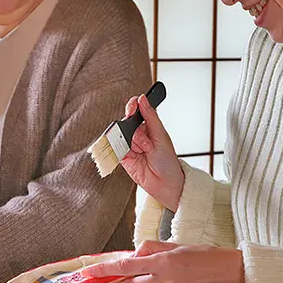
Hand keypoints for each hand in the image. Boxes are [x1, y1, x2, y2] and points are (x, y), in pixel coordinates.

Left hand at [84, 240, 245, 282]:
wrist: (230, 276)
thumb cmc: (206, 256)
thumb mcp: (175, 245)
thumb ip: (150, 250)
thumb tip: (131, 256)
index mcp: (165, 263)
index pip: (126, 268)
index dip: (105, 270)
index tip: (90, 271)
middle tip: (105, 280)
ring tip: (137, 278)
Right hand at [118, 93, 184, 209]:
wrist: (165, 183)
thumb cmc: (167, 160)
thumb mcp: (161, 135)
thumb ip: (150, 117)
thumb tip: (142, 99)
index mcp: (149, 126)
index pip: (136, 109)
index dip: (132, 107)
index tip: (132, 110)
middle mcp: (138, 134)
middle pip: (126, 123)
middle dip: (136, 133)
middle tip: (146, 144)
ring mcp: (129, 145)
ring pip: (121, 136)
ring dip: (132, 144)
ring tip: (143, 153)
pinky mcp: (122, 156)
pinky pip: (115, 148)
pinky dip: (121, 151)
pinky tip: (132, 156)